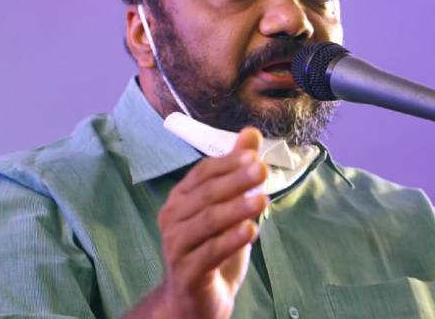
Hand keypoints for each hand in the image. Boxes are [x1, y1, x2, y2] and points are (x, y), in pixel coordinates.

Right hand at [149, 127, 268, 318]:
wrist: (197, 300)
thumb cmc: (212, 249)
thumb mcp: (229, 208)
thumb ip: (237, 171)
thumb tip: (250, 133)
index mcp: (181, 199)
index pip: (203, 173)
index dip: (228, 163)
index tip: (254, 156)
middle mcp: (172, 218)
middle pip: (206, 194)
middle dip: (236, 181)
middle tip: (262, 171)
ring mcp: (176, 246)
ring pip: (207, 222)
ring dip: (236, 209)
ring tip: (262, 201)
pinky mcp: (186, 272)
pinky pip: (209, 253)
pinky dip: (230, 241)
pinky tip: (251, 231)